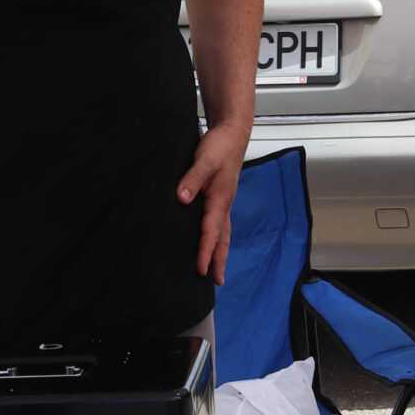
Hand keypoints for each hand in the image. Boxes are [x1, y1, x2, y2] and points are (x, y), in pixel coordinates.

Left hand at [176, 123, 246, 285]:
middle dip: (219, 260)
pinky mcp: (220, 196)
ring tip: (217, 270)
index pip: (211, 232)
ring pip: (223, 233)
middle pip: (222, 238)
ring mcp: (224, 201)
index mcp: (220, 200)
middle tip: (218, 282)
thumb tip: (182, 198)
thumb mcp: (204, 159)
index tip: (200, 270)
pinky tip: (211, 240)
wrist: (232, 132)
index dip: (205, 251)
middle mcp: (224, 204)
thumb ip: (192, 178)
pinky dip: (217, 237)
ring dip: (220, 251)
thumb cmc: (220, 146)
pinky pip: (219, 223)